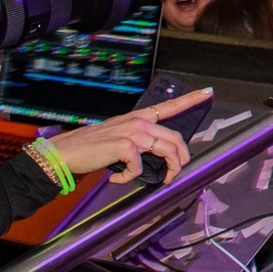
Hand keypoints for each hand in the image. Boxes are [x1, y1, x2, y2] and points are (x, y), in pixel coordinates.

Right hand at [45, 86, 211, 184]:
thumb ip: (139, 142)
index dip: (190, 98)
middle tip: (177, 172)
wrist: (65, 153)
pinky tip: (117, 179)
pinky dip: (130, 178)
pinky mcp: (124, 146)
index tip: (207, 92)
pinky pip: (139, 167)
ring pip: (166, 150)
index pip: (168, 106)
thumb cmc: (91, 148)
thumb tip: (156, 157)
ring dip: (169, 170)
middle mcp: (138, 121)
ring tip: (162, 179)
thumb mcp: (119, 138)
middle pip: (175, 138)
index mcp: (138, 118)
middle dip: (182, 158)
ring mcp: (132, 132)